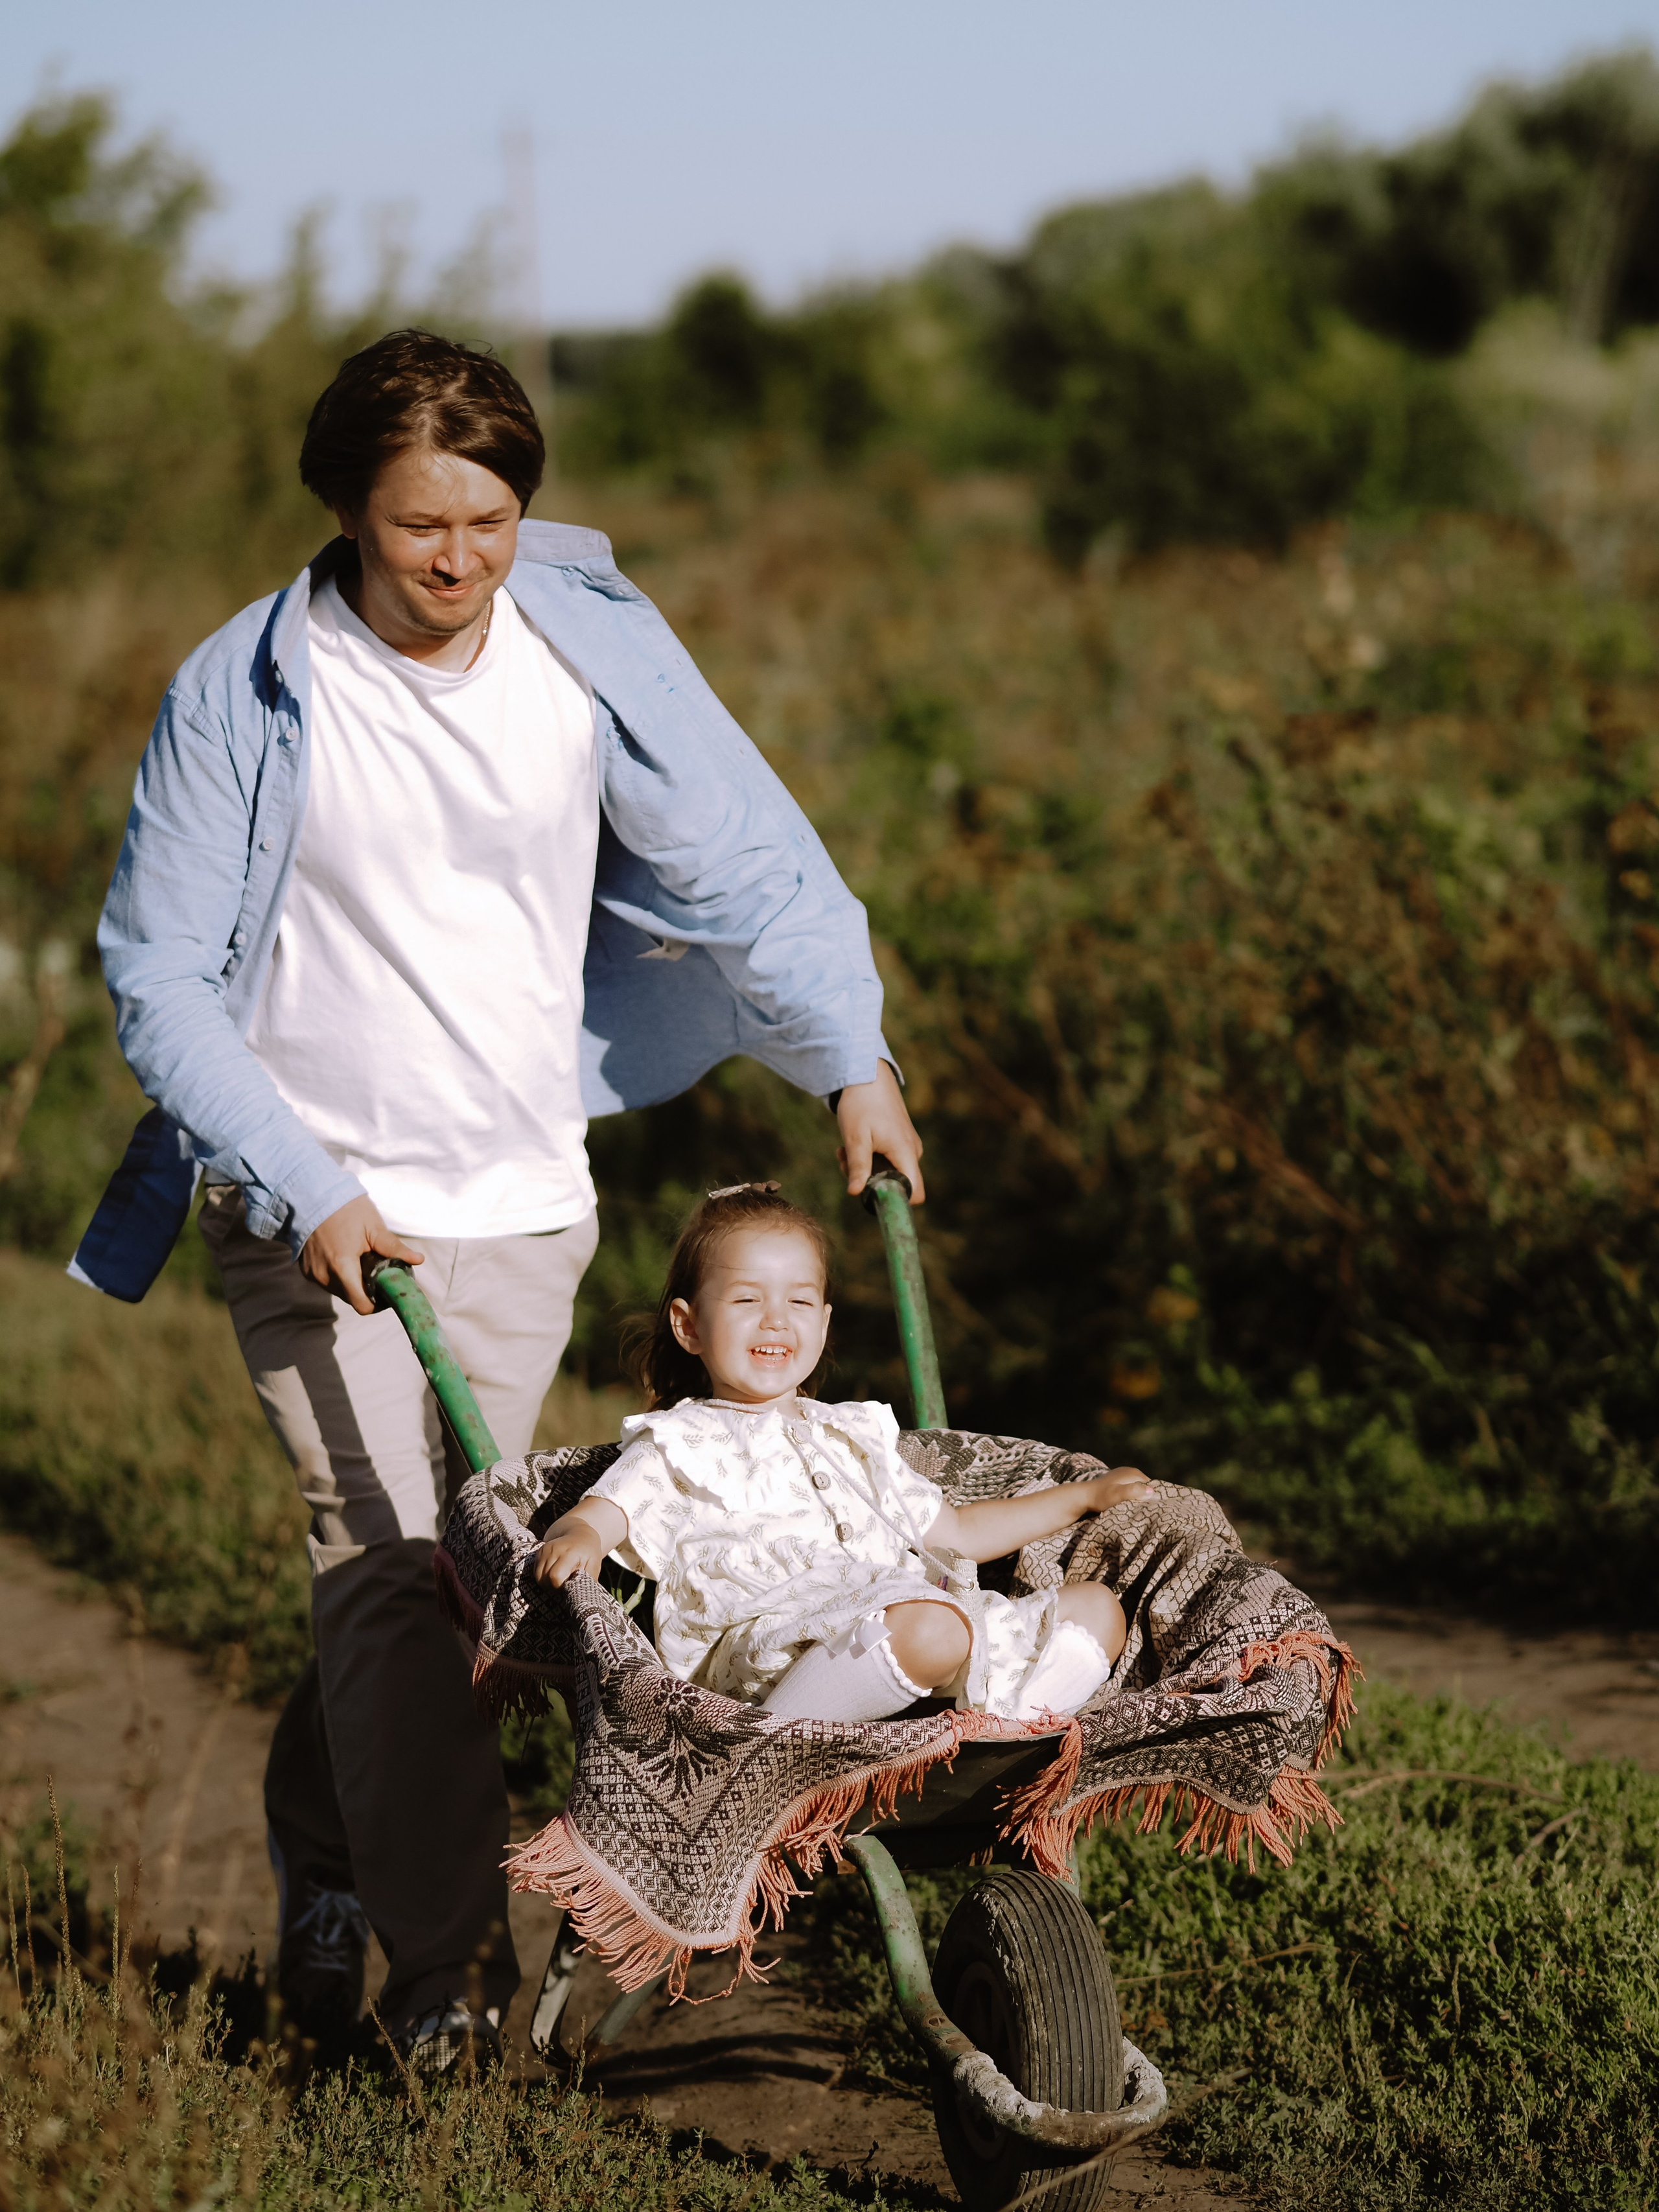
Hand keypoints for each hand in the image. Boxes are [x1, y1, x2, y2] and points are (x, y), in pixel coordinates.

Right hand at [300, 1195, 423, 1316]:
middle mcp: (324, 1275)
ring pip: (340, 1291)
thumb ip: (394, 1248)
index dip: (378, 1304)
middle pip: (353, 1299)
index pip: (362, 1305)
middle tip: (378, 1271)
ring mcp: (313, 1274)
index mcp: (342, 1266)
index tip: (388, 1291)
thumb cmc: (346, 1208)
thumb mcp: (373, 1226)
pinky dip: (339, 1276)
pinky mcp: (306, 1271)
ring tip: (361, 1261)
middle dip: (368, 1291)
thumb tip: (418, 1260)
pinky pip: (328, 1282)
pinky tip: (345, 1257)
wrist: (312, 1195)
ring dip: (353, 1283)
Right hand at [536, 1524, 606, 1587]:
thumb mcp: (594, 1566)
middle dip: (553, 1587)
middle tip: (566, 1583)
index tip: (569, 1586)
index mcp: (569, 1553)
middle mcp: (553, 1549)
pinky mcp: (539, 1551)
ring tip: (560, 1579)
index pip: (555, 1576)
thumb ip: (587, 1581)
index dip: (560, 1587)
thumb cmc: (589, 1553)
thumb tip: (580, 1597)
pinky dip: (543, 1577)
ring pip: (538, 1577)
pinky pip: (536, 1572)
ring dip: (547, 1583)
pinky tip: (554, 1573)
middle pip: (544, 1579)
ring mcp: (544, 1550)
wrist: (580, 1535)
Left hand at [838, 1059, 924, 1202]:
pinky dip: (868, 1158)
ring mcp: (907, 1145)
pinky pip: (887, 1160)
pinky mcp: (899, 1140)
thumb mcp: (855, 1137)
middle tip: (846, 1166)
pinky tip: (852, 1144)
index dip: (896, 1201)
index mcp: (906, 1152)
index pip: (915, 1193)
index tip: (869, 1196)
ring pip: (888, 1172)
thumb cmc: (861, 1104)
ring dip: (864, 1169)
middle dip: (870, 1183)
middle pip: (897, 1185)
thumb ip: (858, 1167)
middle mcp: (912, 1152)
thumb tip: (856, 1194)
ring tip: (844, 1151)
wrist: (866, 1074)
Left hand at [1079, 1467, 1151, 1515]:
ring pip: (1137, 1489)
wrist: (1083, 1497)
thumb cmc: (1101, 1497)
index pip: (1153, 1486)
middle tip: (1147, 1512)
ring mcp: (1122, 1476)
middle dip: (1147, 1498)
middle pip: (1145, 1487)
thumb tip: (1151, 1491)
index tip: (1154, 1510)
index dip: (1154, 1497)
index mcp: (1133, 1473)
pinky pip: (1129, 1491)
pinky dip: (1131, 1498)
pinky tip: (1129, 1506)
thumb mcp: (1118, 1494)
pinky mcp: (1116, 1483)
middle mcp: (1129, 1472)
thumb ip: (1133, 1491)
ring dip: (1138, 1499)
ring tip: (1138, 1511)